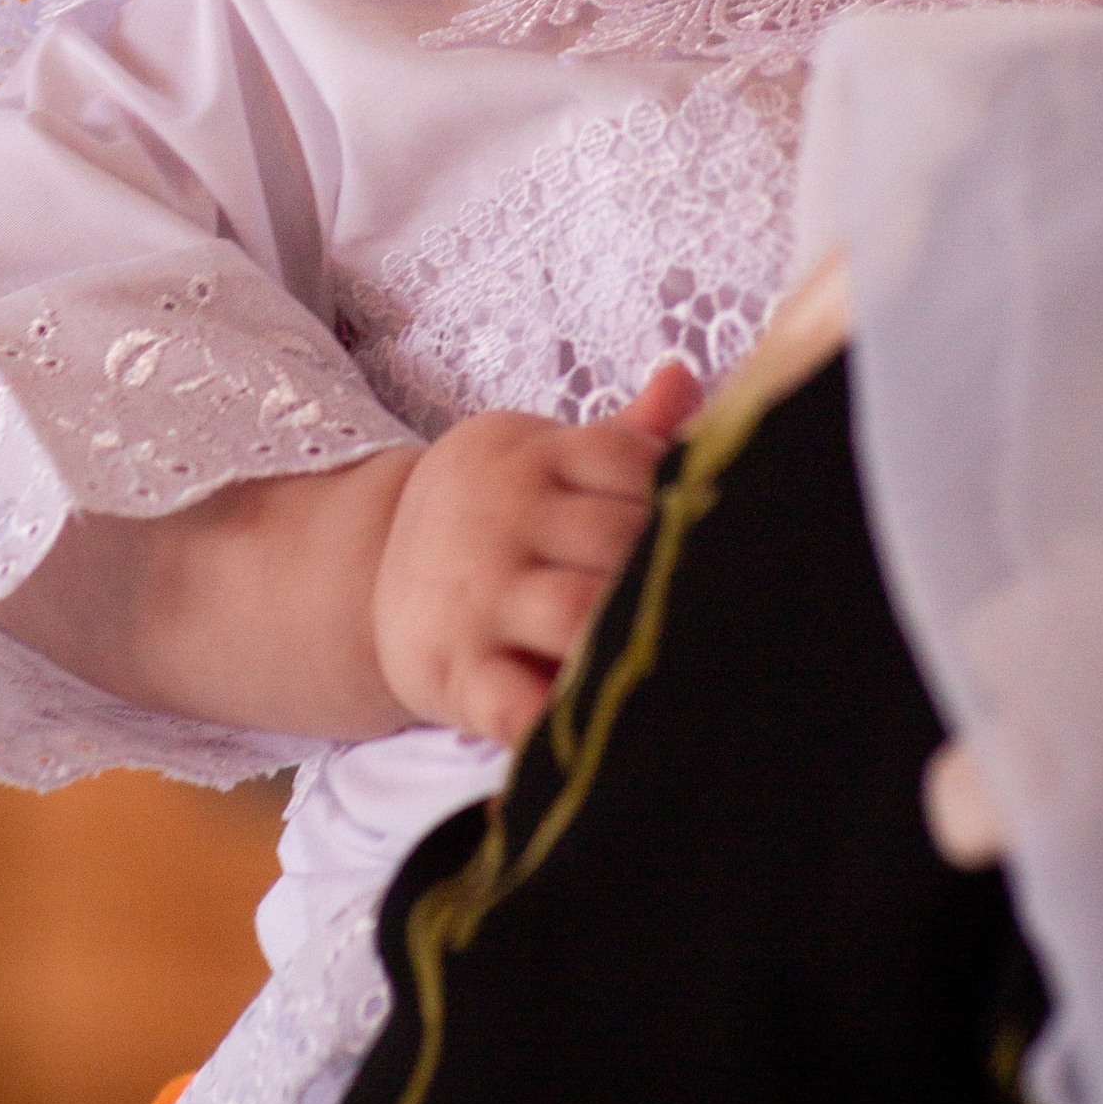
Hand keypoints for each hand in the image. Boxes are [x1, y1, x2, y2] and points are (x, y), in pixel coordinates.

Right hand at [372, 360, 700, 745]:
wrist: (366, 570)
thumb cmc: (496, 517)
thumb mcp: (542, 461)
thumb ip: (622, 434)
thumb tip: (683, 377)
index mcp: (534, 459)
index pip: (627, 459)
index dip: (680, 490)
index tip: (721, 521)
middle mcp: (507, 522)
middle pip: (614, 537)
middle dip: (670, 566)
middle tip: (736, 596)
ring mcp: (480, 598)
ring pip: (572, 611)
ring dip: (627, 631)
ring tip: (682, 650)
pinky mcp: (457, 671)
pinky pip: (507, 701)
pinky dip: (548, 721)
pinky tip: (595, 726)